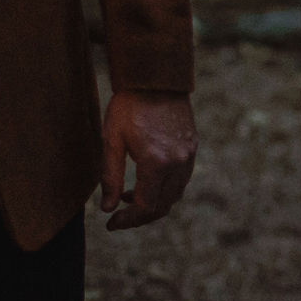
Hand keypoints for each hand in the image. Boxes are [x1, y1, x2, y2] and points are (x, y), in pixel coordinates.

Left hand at [99, 90, 195, 229]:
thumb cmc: (129, 105)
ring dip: (153, 204)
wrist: (156, 77)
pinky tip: (145, 181)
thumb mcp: (112, 140)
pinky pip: (180, 180)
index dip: (128, 219)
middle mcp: (178, 163)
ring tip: (128, 198)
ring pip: (174, 195)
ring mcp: (188, 157)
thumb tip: (107, 208)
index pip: (145, 206)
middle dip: (140, 217)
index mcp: (156, 162)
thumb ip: (110, 177)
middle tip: (119, 218)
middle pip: (162, 206)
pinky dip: (164, 189)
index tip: (112, 223)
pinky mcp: (192, 149)